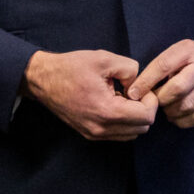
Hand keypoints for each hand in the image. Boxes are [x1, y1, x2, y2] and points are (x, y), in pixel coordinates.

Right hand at [25, 50, 157, 140]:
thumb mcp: (104, 59)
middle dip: (144, 109)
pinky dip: (122, 122)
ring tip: (122, 98)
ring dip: (133, 117)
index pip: (146, 117)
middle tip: (133, 91)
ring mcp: (94, 134)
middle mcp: (101, 128)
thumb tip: (138, 84)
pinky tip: (113, 104)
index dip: (150, 100)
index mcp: (107, 111)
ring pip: (131, 134)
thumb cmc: (71, 68)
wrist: (43, 80)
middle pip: (142, 128)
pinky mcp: (89, 134)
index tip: (141, 87)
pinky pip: (117, 134)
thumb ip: (130, 69)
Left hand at [128, 39, 193, 128]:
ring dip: (171, 112)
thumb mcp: (177, 53)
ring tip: (166, 109)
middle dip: (161, 99)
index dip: (146, 81)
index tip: (133, 93)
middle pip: (177, 89)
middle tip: (154, 102)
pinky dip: (183, 121)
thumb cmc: (192, 59)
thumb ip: (159, 67)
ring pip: (187, 105)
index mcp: (189, 50)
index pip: (163, 66)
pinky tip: (177, 117)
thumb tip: (136, 90)